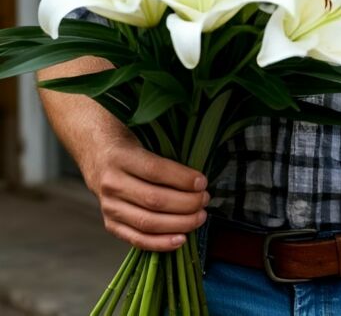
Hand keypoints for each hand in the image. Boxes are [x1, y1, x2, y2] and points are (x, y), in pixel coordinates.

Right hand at [83, 132, 209, 250]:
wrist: (95, 152)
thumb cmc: (126, 145)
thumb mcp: (141, 139)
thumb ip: (163, 159)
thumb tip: (197, 180)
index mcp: (120, 157)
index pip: (155, 171)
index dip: (182, 179)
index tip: (202, 182)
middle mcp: (111, 183)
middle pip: (154, 200)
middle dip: (186, 203)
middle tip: (204, 200)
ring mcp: (109, 207)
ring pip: (147, 222)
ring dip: (179, 224)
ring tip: (199, 218)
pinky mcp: (109, 224)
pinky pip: (136, 239)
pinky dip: (160, 243)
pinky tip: (180, 239)